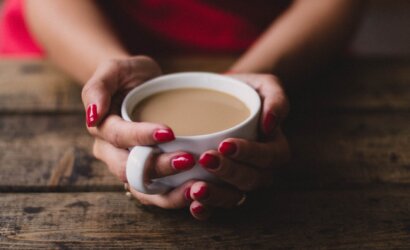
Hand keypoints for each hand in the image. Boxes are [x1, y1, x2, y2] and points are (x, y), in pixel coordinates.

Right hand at [82, 56, 195, 208]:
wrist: (141, 86)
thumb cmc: (128, 75)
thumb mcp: (113, 69)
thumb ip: (98, 87)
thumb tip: (93, 115)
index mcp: (102, 129)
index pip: (119, 137)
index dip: (142, 136)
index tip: (169, 132)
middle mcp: (112, 153)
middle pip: (130, 169)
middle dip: (159, 167)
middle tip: (188, 160)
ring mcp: (130, 166)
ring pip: (143, 189)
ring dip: (168, 192)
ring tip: (195, 186)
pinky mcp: (148, 174)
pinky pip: (156, 194)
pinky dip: (174, 197)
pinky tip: (195, 192)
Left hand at [186, 74, 289, 219]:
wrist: (219, 98)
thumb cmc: (244, 91)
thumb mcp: (264, 85)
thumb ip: (276, 98)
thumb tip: (270, 123)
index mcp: (274, 148)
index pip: (269, 157)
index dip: (250, 154)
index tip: (226, 144)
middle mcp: (260, 170)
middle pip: (252, 180)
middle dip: (230, 173)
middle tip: (207, 159)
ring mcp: (240, 181)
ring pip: (235, 197)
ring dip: (217, 196)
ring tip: (196, 189)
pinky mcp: (220, 187)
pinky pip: (217, 205)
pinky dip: (206, 209)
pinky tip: (193, 204)